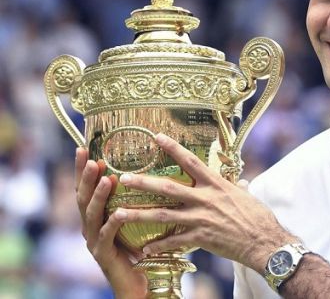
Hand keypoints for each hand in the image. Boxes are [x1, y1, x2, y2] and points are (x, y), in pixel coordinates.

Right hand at [75, 148, 146, 296]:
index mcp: (96, 216)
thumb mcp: (132, 220)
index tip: (83, 147)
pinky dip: (113, 223)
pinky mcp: (104, 254)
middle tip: (92, 159)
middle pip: (83, 197)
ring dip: (98, 195)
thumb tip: (146, 170)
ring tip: (106, 179)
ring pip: (92, 214)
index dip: (81, 169)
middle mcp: (90, 226)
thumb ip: (131, 199)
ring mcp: (94, 240)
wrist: (136, 282)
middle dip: (85, 177)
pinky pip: (107, 235)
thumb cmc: (137, 247)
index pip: (85, 188)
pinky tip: (119, 213)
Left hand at [113, 133, 296, 272]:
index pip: (190, 161)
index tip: (156, 137)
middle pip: (168, 187)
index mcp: (216, 184)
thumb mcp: (246, 195)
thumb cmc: (258, 217)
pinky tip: (143, 250)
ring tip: (119, 213)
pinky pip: (174, 242)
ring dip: (139, 214)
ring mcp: (201, 218)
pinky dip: (158, 246)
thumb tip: (239, 183)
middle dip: (144, 182)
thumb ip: (236, 188)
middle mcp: (206, 198)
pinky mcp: (201, 238)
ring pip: (163, 215)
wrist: (264, 241)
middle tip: (124, 178)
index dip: (172, 147)